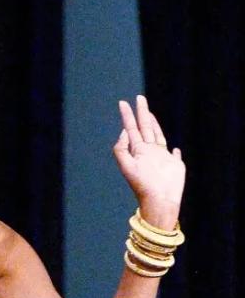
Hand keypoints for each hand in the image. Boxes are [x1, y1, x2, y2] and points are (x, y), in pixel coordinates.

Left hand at [113, 95, 184, 227]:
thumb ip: (122, 148)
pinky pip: (174, 155)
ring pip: (158, 136)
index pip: (132, 128)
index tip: (123, 102)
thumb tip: (124, 132)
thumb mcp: (126, 165)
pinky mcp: (175, 164)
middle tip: (139, 98)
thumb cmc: (142, 184)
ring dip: (154, 125)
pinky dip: (174, 151)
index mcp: (137, 150)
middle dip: (142, 113)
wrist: (159, 198)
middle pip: (145, 127)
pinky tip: (173, 148)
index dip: (128, 115)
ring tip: (149, 114)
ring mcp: (162, 157)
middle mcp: (149, 151)